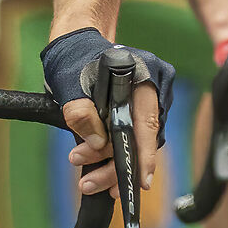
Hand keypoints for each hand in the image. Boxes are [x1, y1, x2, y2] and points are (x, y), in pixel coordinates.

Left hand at [42, 30, 176, 198]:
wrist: (74, 43)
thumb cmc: (73, 59)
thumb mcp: (70, 85)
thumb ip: (82, 113)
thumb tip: (97, 144)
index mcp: (147, 74)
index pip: (148, 122)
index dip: (145, 155)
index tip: (140, 182)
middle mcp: (156, 87)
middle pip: (144, 136)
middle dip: (118, 164)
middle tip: (90, 183)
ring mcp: (150, 97)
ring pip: (137, 139)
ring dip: (113, 161)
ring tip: (88, 180)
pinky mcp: (139, 106)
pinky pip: (132, 134)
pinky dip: (115, 150)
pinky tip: (98, 165)